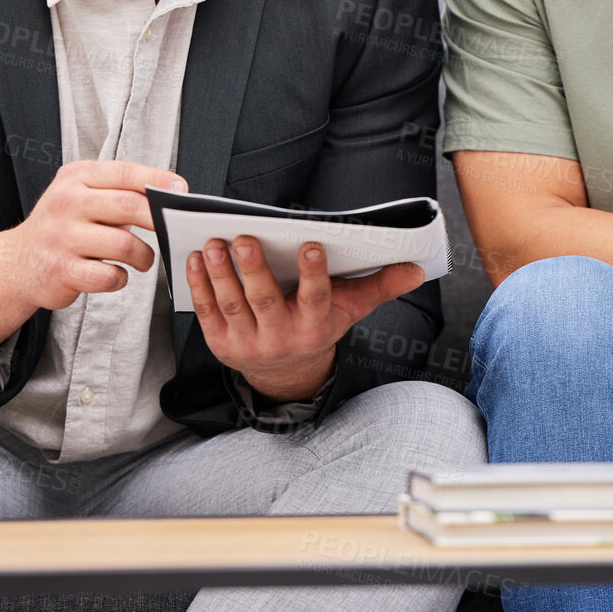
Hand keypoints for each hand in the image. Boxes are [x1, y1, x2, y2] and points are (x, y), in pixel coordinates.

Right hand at [0, 160, 187, 348]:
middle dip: (159, 219)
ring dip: (144, 256)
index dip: (158, 180)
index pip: (125, 173)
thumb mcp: (79, 194)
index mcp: (75, 178)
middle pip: (129, 206)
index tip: (180, 191)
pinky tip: (117, 274)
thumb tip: (168, 195)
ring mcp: (63, 238)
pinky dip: (121, 278)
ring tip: (143, 259)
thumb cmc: (60, 226)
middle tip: (170, 230)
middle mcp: (67, 203)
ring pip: (124, 245)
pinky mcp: (62, 271)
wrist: (16, 262)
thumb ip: (117, 191)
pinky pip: (110, 276)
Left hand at [186, 236, 423, 402]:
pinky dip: (199, 286)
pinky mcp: (221, 343)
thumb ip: (380, 286)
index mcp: (315, 326)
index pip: (315, 299)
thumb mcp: (350, 309)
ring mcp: (248, 343)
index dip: (313, 274)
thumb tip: (416, 270)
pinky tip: (196, 260)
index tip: (311, 245)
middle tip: (245, 239)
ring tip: (216, 244)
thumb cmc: (318, 326)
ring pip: (233, 305)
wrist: (286, 372)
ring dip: (221, 274)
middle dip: (254, 270)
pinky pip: (208, 313)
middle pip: (266, 301)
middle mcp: (281, 338)